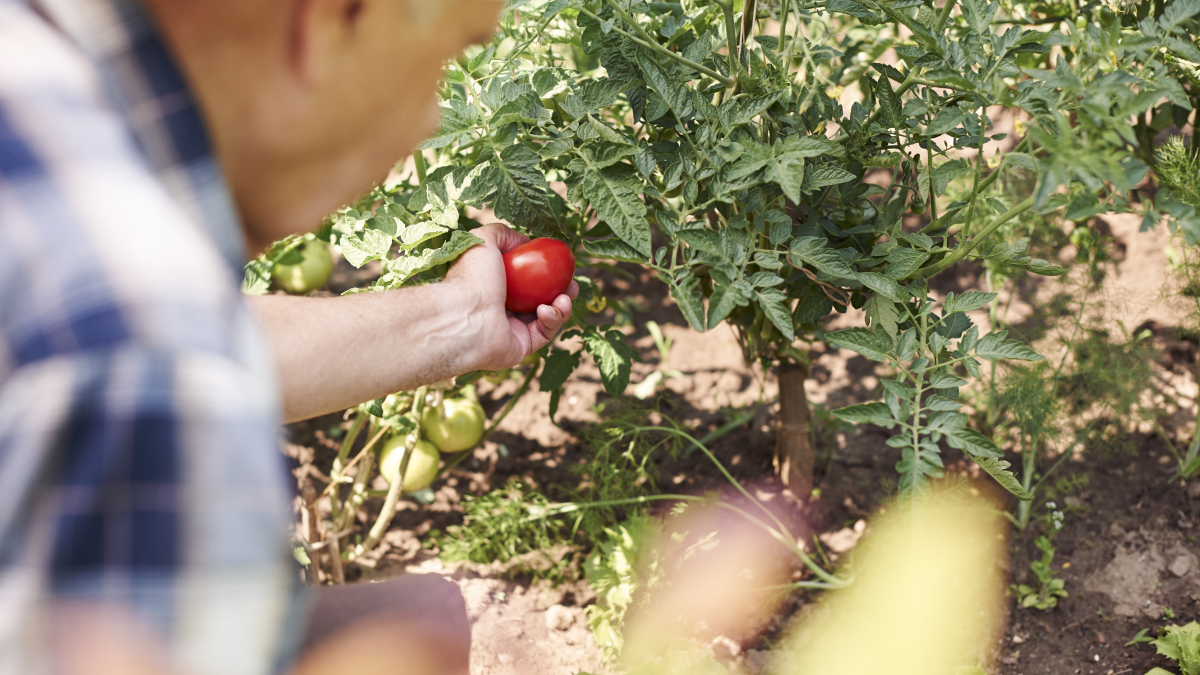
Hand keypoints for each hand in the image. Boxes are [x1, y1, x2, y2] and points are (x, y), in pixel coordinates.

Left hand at [446, 223, 577, 371]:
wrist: (465, 317)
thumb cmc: (471, 278)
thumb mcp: (482, 241)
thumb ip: (501, 233)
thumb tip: (522, 241)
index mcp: (494, 286)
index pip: (526, 281)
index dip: (546, 274)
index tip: (561, 267)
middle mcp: (502, 309)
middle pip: (540, 299)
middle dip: (561, 292)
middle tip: (572, 286)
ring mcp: (511, 330)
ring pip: (546, 318)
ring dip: (561, 307)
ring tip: (564, 298)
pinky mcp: (520, 347)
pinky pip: (544, 333)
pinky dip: (551, 320)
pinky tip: (546, 310)